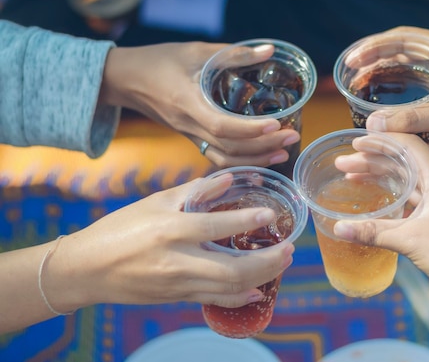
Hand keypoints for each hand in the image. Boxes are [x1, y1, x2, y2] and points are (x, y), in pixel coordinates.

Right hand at [47, 178, 294, 310]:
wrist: (87, 269)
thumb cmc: (119, 229)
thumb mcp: (155, 202)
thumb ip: (196, 191)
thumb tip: (231, 179)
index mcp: (170, 230)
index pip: (217, 226)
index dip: (247, 220)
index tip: (271, 214)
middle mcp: (177, 261)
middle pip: (233, 269)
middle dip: (268, 261)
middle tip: (289, 249)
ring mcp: (178, 285)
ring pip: (229, 288)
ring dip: (261, 278)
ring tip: (281, 264)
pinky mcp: (177, 299)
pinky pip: (215, 300)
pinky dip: (241, 297)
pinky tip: (259, 290)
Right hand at [101, 41, 300, 168]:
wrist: (125, 79)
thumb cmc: (159, 60)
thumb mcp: (196, 51)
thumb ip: (234, 53)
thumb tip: (269, 51)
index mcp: (188, 102)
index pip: (222, 126)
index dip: (251, 130)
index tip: (277, 124)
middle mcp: (189, 125)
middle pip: (229, 148)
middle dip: (264, 146)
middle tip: (293, 137)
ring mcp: (189, 135)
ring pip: (224, 160)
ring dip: (255, 160)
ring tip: (283, 153)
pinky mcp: (191, 138)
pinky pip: (217, 158)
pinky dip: (241, 162)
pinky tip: (261, 158)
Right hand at [332, 132, 428, 298]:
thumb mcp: (411, 240)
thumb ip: (373, 232)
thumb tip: (338, 228)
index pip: (406, 144)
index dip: (380, 140)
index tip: (355, 143)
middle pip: (401, 161)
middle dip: (371, 161)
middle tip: (342, 163)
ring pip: (404, 181)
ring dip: (379, 178)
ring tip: (351, 178)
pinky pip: (410, 200)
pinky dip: (390, 198)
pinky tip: (375, 204)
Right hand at [361, 26, 428, 173]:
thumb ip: (414, 117)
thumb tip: (373, 123)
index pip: (404, 39)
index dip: (374, 47)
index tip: (352, 60)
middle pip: (403, 53)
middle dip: (375, 62)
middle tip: (349, 76)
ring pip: (410, 73)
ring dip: (385, 78)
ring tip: (359, 88)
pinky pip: (418, 94)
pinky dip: (398, 98)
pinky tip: (383, 108)